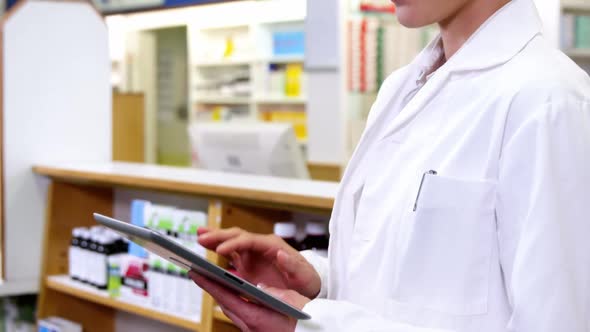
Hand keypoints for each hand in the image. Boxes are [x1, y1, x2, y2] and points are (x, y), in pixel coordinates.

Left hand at [189, 271, 309, 331]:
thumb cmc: (307, 322)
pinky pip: (240, 314)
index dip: (209, 284)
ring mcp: (253, 330)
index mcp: (257, 319)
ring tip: (212, 280)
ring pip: (231, 309)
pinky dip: (233, 302)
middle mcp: (251, 327)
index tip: (195, 272)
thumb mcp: (295, 302)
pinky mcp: (257, 330)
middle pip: (225, 304)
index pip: (226, 298)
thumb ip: (277, 293)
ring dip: (221, 294)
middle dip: (211, 287)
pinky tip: (233, 294)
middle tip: (198, 272)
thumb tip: (260, 286)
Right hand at [198, 227, 320, 298]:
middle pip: (236, 235)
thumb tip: (280, 252)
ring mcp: (252, 253)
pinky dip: (216, 246)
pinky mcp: (247, 262)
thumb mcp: (303, 274)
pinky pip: (229, 251)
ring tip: (198, 234)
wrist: (306, 285)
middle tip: (201, 237)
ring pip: (230, 240)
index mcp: (272, 245)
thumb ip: (292, 264)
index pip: (249, 240)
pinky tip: (204, 245)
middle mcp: (260, 245)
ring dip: (214, 237)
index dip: (234, 244)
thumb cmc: (306, 279)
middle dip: (219, 236)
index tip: (220, 250)